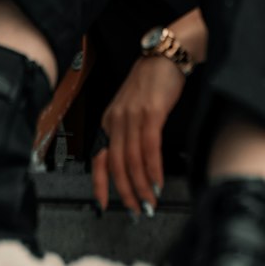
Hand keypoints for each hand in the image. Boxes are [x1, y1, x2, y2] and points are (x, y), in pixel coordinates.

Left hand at [92, 54, 185, 216]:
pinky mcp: (151, 112)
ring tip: (150, 201)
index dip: (100, 184)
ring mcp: (132, 116)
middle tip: (138, 210)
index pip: (99, 158)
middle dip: (127, 191)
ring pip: (132, 159)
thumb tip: (135, 162)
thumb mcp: (133, 108)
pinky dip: (153, 168)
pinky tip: (157, 181)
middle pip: (117, 164)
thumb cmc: (153, 82)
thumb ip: (130, 132)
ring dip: (141, 185)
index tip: (105, 204)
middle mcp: (116, 120)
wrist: (165, 55)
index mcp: (109, 121)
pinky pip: (149, 147)